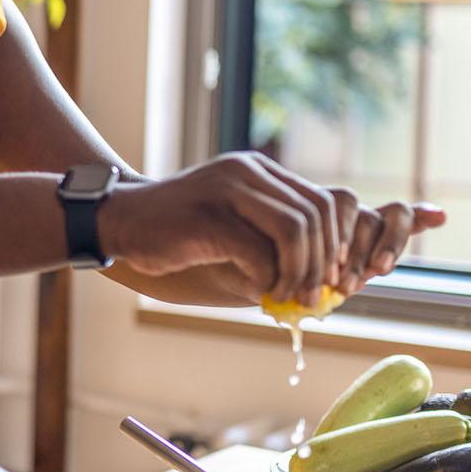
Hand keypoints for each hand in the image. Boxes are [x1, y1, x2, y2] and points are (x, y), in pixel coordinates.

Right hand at [97, 152, 445, 305]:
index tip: (349, 277)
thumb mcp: (239, 231)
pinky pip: (259, 250)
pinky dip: (267, 278)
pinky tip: (257, 291)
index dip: (348, 240)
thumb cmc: (182, 236)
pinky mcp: (208, 216)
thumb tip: (332, 285)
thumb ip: (279, 246)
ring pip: (296, 229)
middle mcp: (249, 172)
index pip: (330, 199)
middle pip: (319, 214)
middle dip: (328, 262)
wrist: (121, 224)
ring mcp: (228, 189)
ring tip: (291, 299)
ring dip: (302, 273)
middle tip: (317, 297)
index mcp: (261, 172)